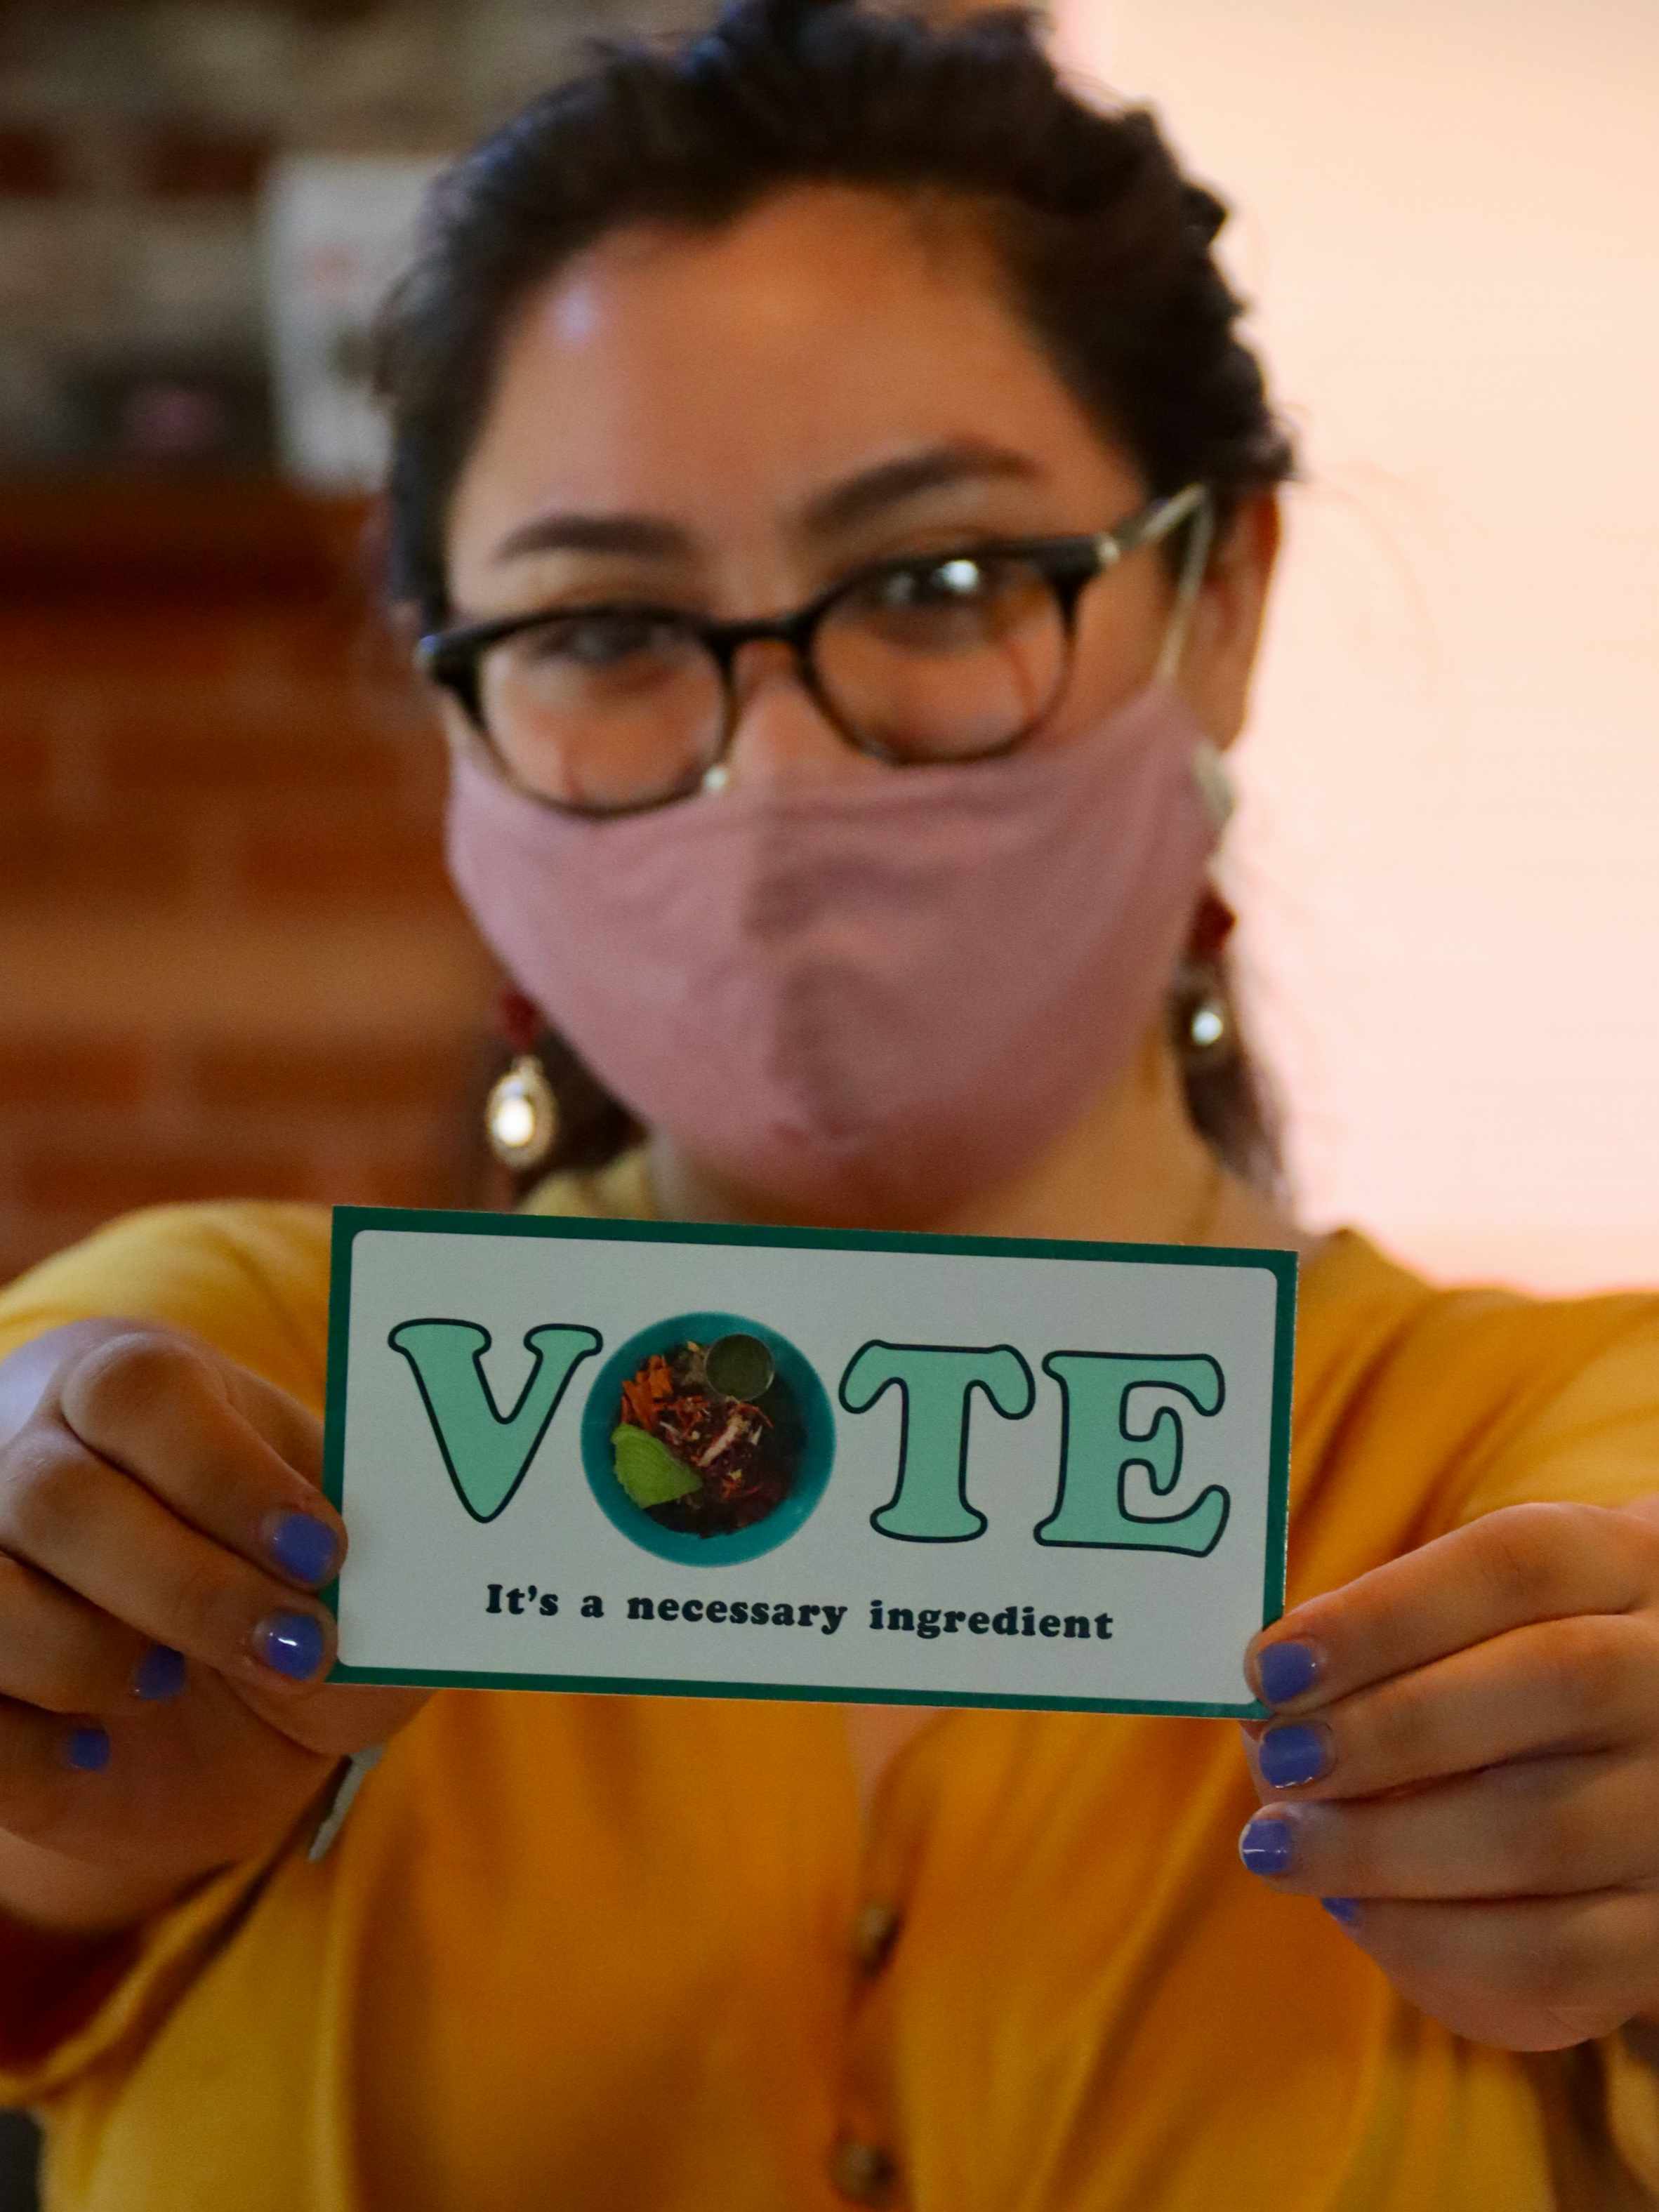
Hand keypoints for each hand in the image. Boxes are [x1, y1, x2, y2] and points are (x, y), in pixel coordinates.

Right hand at [0, 1323, 428, 1928]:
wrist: (226, 1702)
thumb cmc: (301, 1592)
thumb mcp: (360, 1573)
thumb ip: (385, 1574)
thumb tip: (400, 1588)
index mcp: (139, 1393)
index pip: (139, 1390)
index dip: (228, 1475)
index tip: (322, 1551)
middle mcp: (33, 1458)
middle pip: (57, 1496)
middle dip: (186, 1588)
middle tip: (293, 1647)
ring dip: (93, 1658)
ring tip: (173, 1680)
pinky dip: (32, 1749)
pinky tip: (96, 1750)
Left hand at [1237, 1498, 1658, 2050]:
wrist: (1656, 1761)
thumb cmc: (1532, 1664)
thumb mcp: (1492, 1614)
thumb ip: (1395, 1637)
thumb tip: (1269, 1701)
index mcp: (1630, 1563)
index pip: (1518, 1564)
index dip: (1385, 1613)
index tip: (1270, 1664)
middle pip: (1551, 1683)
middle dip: (1384, 1731)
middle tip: (1273, 1761)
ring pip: (1544, 1832)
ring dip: (1382, 1848)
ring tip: (1278, 1846)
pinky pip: (1559, 1959)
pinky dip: (1435, 1942)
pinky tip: (1355, 1909)